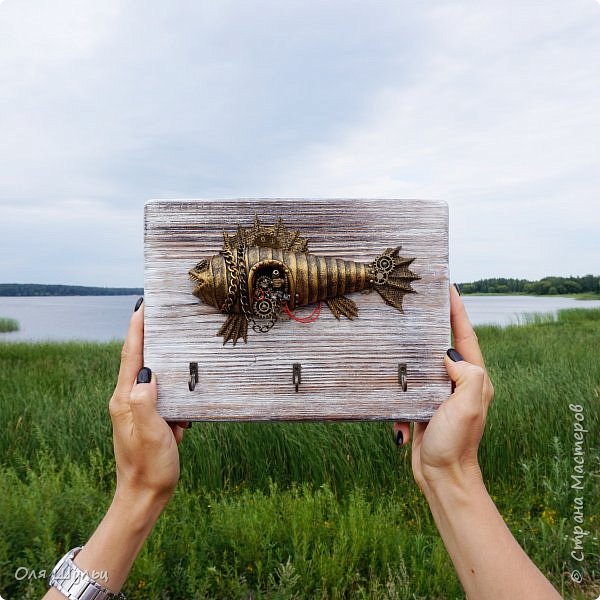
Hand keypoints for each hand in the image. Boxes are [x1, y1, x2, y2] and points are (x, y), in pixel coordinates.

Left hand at [108, 301, 187, 505]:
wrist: (145, 496)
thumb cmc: (148, 467)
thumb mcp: (149, 435)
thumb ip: (145, 403)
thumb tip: (147, 373)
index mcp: (126, 399)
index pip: (131, 356)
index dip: (136, 329)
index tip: (142, 305)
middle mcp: (128, 400)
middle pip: (139, 359)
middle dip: (148, 335)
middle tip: (161, 313)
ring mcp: (138, 409)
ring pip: (152, 375)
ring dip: (163, 357)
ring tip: (175, 338)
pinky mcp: (149, 418)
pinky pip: (162, 394)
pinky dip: (173, 384)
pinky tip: (185, 382)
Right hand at [395, 285, 493, 492]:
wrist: (442, 477)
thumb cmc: (457, 443)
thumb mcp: (468, 405)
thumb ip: (467, 374)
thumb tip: (448, 354)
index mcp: (474, 378)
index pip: (465, 337)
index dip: (458, 311)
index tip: (448, 287)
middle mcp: (457, 383)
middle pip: (444, 344)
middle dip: (432, 324)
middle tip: (417, 302)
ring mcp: (439, 394)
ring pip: (423, 363)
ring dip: (411, 352)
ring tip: (397, 333)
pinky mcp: (423, 405)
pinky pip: (409, 387)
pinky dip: (401, 388)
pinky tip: (396, 397)